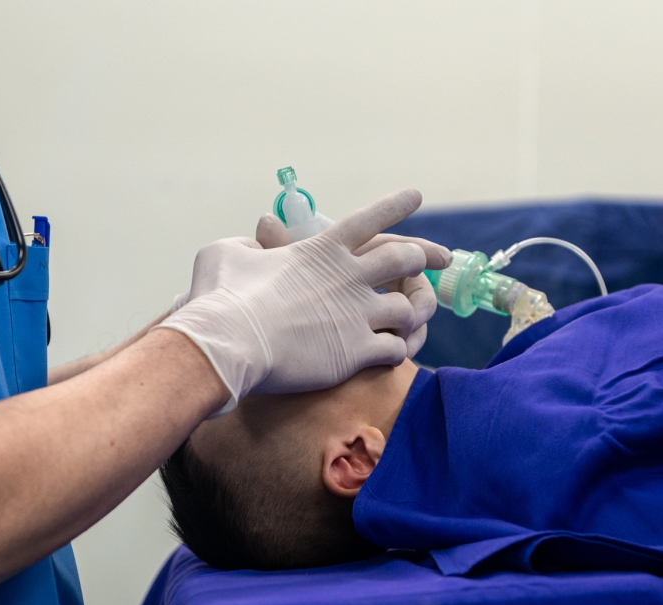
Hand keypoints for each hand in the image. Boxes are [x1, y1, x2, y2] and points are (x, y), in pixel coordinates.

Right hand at [158, 190, 449, 412]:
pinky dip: (401, 349)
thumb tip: (254, 239)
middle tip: (441, 260)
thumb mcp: (225, 253)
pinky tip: (399, 351)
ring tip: (418, 318)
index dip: (394, 206)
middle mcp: (348, 277)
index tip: (416, 196)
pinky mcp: (357, 351)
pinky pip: (396, 349)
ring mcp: (357, 314)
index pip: (368, 220)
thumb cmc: (221, 297)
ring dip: (416, 312)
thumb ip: (249, 244)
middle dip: (425, 257)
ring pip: (409, 309)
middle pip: (404, 259)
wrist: (230, 342)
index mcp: (321, 249)